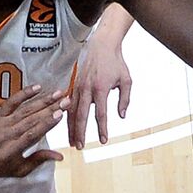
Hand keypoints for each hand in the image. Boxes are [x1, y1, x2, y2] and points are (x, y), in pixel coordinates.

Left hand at [0, 86, 66, 180]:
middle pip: (32, 119)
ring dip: (43, 100)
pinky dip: (24, 94)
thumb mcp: (19, 170)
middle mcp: (6, 134)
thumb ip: (39, 160)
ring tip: (58, 93)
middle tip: (66, 100)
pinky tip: (38, 88)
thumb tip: (61, 156)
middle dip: (50, 108)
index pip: (32, 134)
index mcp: (12, 150)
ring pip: (25, 109)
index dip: (46, 123)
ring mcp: (0, 123)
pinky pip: (11, 102)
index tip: (60, 114)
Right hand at [67, 31, 132, 147]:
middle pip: (80, 115)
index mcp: (100, 89)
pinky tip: (66, 126)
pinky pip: (68, 103)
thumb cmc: (116, 63)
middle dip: (80, 133)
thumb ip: (125, 99)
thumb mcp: (127, 81)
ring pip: (71, 111)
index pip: (100, 114)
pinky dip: (66, 116)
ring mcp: (78, 86)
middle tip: (80, 147)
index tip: (103, 141)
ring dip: (70, 127)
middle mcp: (86, 88)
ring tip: (72, 141)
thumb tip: (121, 116)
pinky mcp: (74, 84)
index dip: (101, 128)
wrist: (102, 45)